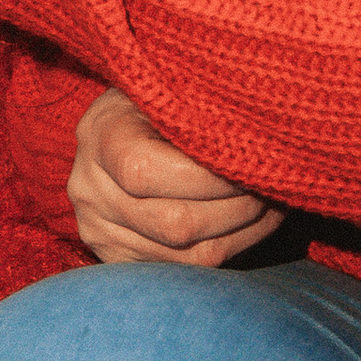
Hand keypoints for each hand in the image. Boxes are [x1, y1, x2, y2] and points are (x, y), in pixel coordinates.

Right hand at [70, 90, 284, 266]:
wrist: (120, 127)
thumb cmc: (160, 100)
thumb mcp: (171, 89)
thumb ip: (200, 114)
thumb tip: (255, 144)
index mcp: (99, 136)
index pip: (146, 173)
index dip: (209, 178)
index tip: (250, 164)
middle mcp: (88, 190)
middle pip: (173, 224)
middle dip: (237, 209)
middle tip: (272, 186)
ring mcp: (98, 230)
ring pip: (187, 256)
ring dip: (242, 233)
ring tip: (270, 204)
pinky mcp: (117, 257)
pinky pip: (184, 270)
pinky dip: (229, 249)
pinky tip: (250, 225)